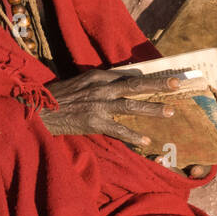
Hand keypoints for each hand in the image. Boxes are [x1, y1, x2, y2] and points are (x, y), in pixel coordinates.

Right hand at [40, 71, 180, 148]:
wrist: (39, 110)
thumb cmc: (58, 98)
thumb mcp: (80, 83)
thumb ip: (100, 83)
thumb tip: (120, 83)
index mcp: (98, 76)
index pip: (128, 75)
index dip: (148, 77)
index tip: (165, 77)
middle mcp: (101, 87)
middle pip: (135, 84)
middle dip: (158, 85)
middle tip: (177, 85)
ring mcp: (98, 105)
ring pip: (131, 105)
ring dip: (152, 108)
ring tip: (170, 111)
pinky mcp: (94, 122)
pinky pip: (118, 129)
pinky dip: (133, 135)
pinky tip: (146, 140)